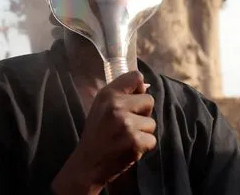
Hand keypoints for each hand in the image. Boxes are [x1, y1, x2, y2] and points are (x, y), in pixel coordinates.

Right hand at [52, 71, 155, 193]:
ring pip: (152, 123)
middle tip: (128, 124)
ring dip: (143, 132)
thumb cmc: (97, 134)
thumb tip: (145, 86)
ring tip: (126, 138)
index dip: (139, 89)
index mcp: (108, 94)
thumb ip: (120, 95)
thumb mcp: (101, 107)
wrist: (88, 163)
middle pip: (149, 101)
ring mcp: (127, 124)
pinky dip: (144, 146)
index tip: (134, 99)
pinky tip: (129, 148)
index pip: (135, 77)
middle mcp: (116, 106)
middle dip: (143, 114)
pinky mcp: (135, 141)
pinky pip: (152, 140)